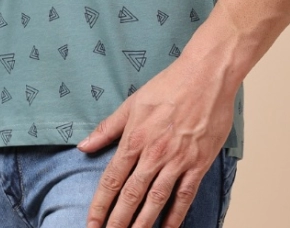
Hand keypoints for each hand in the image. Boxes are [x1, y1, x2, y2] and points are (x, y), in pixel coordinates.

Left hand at [75, 49, 237, 227]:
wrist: (205, 76)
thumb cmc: (169, 85)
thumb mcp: (133, 103)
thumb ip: (108, 128)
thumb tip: (84, 146)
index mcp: (135, 137)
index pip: (112, 179)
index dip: (100, 205)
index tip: (91, 223)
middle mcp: (154, 153)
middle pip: (131, 195)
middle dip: (117, 221)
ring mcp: (177, 160)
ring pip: (156, 200)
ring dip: (142, 224)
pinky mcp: (198, 163)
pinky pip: (184, 196)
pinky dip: (175, 216)